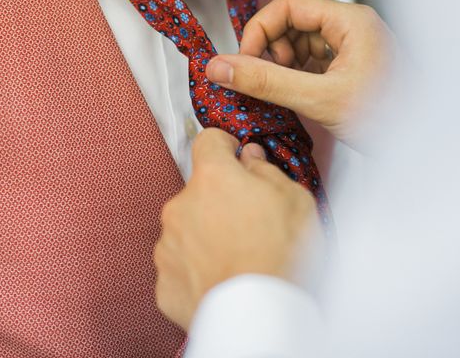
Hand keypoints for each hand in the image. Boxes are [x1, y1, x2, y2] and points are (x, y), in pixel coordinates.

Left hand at [154, 128, 318, 330]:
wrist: (260, 317)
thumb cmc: (282, 257)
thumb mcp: (295, 200)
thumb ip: (266, 170)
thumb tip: (250, 157)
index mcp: (212, 179)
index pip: (208, 141)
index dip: (225, 146)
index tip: (235, 158)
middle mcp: (180, 206)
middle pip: (198, 191)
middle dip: (219, 201)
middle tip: (248, 225)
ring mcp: (167, 246)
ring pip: (187, 229)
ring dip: (206, 236)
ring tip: (237, 258)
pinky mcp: (165, 281)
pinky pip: (180, 266)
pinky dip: (197, 269)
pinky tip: (223, 279)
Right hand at [206, 0, 392, 142]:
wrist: (424, 146)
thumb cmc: (386, 120)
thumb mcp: (318, 99)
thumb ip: (265, 82)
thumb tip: (218, 68)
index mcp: (351, 20)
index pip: (290, 4)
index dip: (260, 29)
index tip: (245, 61)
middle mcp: (353, 25)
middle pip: (295, 19)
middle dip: (272, 47)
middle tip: (264, 78)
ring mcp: (354, 45)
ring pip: (302, 40)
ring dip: (283, 62)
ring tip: (284, 90)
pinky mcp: (352, 65)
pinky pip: (314, 59)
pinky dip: (297, 74)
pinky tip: (298, 94)